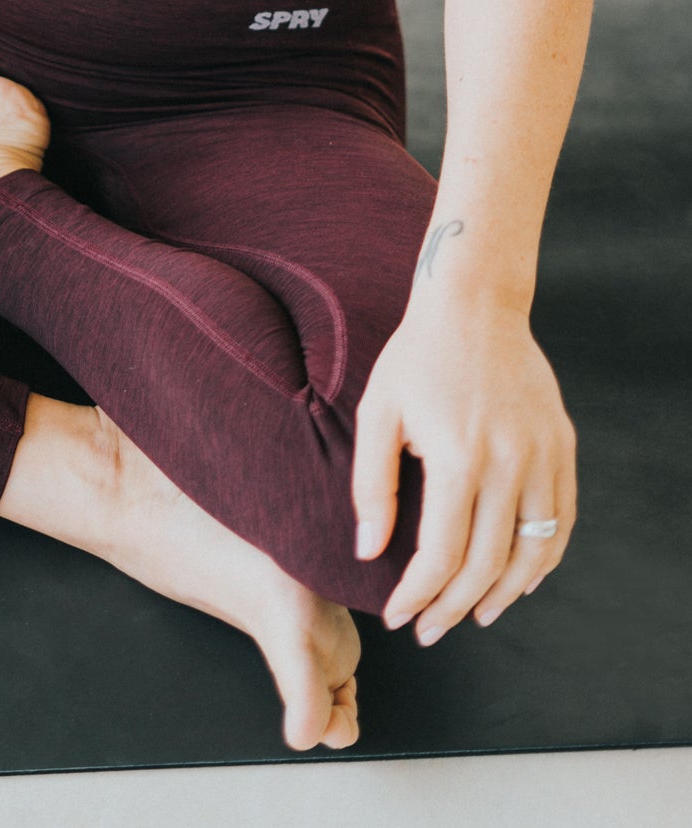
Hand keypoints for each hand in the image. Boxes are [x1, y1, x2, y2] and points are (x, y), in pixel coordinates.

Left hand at [351, 297, 575, 642]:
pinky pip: (561, 520)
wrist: (475, 302)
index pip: (441, 555)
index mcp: (458, 456)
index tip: (397, 616)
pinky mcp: (561, 446)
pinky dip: (544, 559)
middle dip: (453, 607)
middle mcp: (508, 461)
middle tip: (428, 629)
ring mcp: (542, 455)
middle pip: (487, 564)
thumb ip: (372, 487)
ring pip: (533, 553)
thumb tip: (370, 553)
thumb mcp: (378, 412)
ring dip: (504, 595)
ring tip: (474, 615)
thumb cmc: (415, 356)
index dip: (417, 595)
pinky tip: (520, 579)